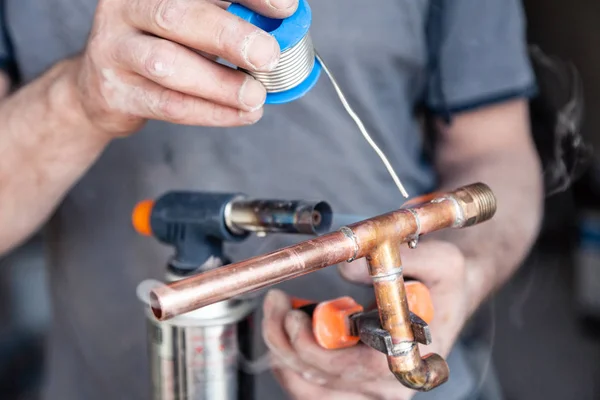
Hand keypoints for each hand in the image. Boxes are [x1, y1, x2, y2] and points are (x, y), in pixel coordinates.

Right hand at [74, 0, 297, 135]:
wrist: (103, 85)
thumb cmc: (162, 46)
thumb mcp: (193, 23)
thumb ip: (231, 20)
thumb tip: (285, 29)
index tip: (286, 7)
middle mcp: (128, 8)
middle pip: (178, 16)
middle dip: (228, 36)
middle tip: (267, 55)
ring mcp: (115, 49)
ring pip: (168, 64)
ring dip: (219, 83)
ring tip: (256, 96)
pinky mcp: (115, 91)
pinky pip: (168, 104)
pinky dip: (211, 112)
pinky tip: (242, 115)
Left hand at [262, 240, 471, 399]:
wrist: (447, 295)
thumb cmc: (444, 284)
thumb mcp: (440, 261)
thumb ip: (399, 258)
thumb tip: (347, 268)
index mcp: (406, 359)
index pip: (351, 368)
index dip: (313, 348)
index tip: (293, 315)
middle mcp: (387, 386)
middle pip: (318, 378)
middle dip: (286, 338)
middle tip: (276, 303)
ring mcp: (367, 391)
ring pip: (305, 384)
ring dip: (281, 346)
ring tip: (277, 310)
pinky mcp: (351, 386)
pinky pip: (307, 385)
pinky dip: (287, 358)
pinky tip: (285, 329)